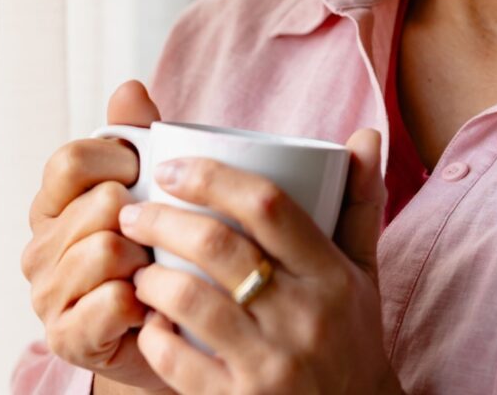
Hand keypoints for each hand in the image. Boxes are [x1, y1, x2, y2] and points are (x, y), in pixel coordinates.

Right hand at [21, 80, 175, 393]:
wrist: (171, 337)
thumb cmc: (157, 258)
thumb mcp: (150, 192)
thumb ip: (135, 137)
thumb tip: (130, 87)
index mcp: (51, 204)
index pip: (70, 160)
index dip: (119, 162)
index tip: (145, 178)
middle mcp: (38, 247)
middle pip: (97, 205)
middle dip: (143, 220)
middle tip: (159, 241)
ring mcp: (46, 294)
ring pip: (106, 251)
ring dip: (147, 262)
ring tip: (157, 275)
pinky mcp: (66, 337)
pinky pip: (113, 301)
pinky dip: (145, 303)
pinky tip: (153, 307)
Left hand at [117, 128, 400, 394]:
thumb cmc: (349, 339)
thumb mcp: (363, 276)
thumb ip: (359, 205)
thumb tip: (366, 132)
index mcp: (331, 276)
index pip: (268, 205)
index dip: (212, 177)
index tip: (170, 167)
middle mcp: (305, 317)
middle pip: (217, 245)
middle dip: (160, 219)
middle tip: (130, 212)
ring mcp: (271, 365)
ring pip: (189, 298)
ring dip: (149, 275)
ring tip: (134, 265)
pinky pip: (177, 360)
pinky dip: (153, 334)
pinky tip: (146, 321)